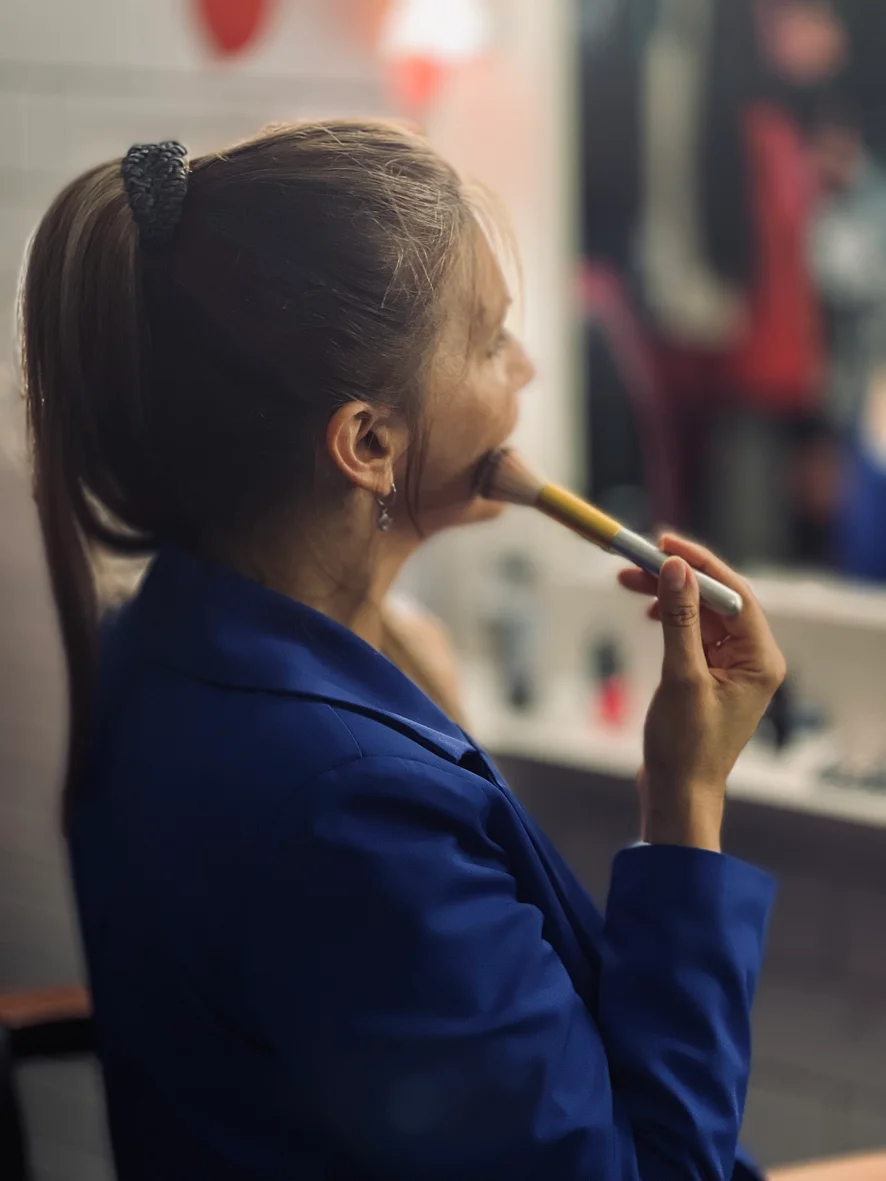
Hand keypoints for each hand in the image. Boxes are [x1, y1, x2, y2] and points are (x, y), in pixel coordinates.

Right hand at [618, 535, 785, 851]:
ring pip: (700, 614)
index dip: (700, 564)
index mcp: (760, 659)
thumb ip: (680, 619)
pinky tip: (647, 614)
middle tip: (636, 560)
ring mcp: (731, 668)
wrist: (678, 795)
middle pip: (716, 600)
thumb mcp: (681, 677)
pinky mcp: (709, 677)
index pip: (735, 594)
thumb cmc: (685, 747)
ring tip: (628, 582)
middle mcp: (752, 660)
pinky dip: (669, 618)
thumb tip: (677, 569)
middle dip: (676, 578)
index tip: (664, 543)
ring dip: (667, 595)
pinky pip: (692, 633)